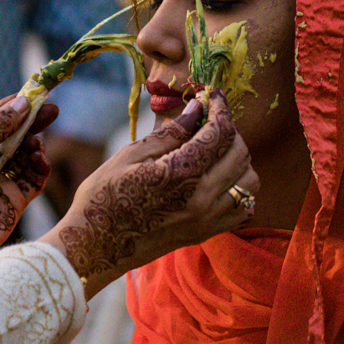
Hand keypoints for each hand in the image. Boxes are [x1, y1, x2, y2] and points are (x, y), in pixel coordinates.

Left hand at [0, 95, 57, 277]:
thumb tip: (20, 103)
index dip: (7, 109)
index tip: (28, 96)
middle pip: (11, 138)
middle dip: (30, 124)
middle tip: (52, 110)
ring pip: (23, 158)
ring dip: (33, 147)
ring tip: (36, 144)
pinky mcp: (13, 203)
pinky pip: (32, 180)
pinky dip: (39, 168)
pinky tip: (40, 160)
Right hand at [39, 90, 257, 298]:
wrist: (94, 247)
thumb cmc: (102, 198)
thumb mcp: (129, 156)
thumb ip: (169, 133)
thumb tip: (196, 109)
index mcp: (181, 174)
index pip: (219, 132)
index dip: (219, 108)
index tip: (213, 96)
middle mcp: (201, 198)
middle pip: (239, 153)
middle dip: (229, 129)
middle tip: (209, 120)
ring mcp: (206, 219)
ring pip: (249, 180)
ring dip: (238, 159)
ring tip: (214, 150)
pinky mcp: (205, 233)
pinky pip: (243, 208)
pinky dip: (239, 189)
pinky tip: (218, 179)